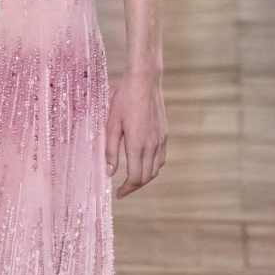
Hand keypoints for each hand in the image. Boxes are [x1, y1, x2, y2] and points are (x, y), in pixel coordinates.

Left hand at [105, 69, 166, 197]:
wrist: (145, 81)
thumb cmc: (124, 100)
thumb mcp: (111, 124)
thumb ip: (110, 150)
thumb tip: (109, 172)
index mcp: (137, 144)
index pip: (136, 177)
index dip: (127, 189)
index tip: (118, 193)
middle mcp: (152, 145)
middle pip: (147, 176)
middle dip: (135, 186)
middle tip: (123, 190)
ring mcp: (161, 140)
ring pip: (156, 168)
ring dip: (145, 178)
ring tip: (132, 179)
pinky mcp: (164, 134)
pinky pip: (161, 157)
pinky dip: (153, 166)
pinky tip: (143, 163)